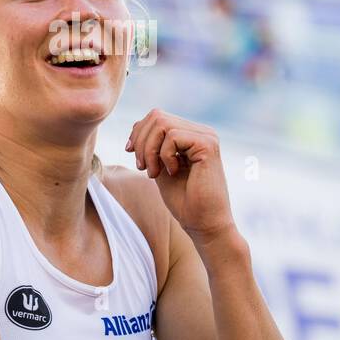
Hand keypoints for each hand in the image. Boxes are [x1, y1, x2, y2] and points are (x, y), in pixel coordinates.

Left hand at [125, 109, 234, 243]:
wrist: (204, 224)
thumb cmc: (184, 201)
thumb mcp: (160, 167)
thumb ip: (152, 147)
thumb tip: (136, 125)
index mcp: (192, 135)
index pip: (157, 117)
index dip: (138, 133)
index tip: (132, 154)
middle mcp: (201, 132)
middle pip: (157, 116)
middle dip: (141, 141)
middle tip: (142, 167)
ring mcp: (207, 136)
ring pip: (162, 123)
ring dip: (149, 150)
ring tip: (153, 172)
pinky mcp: (208, 145)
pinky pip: (172, 136)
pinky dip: (163, 155)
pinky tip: (171, 172)